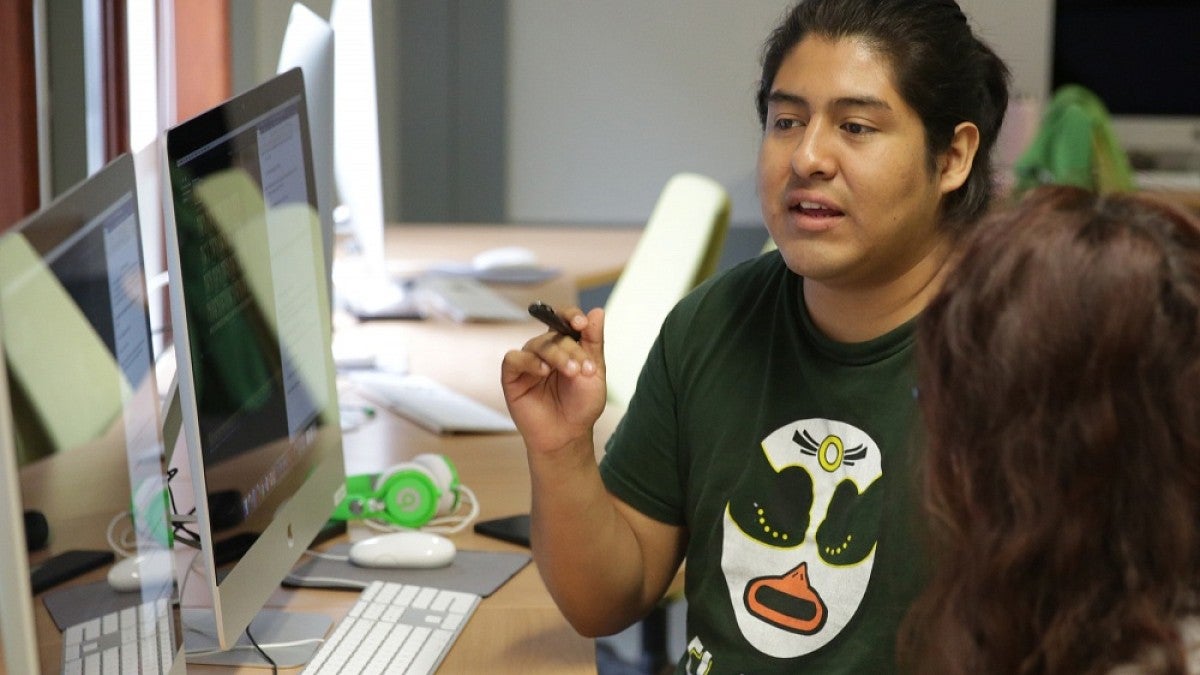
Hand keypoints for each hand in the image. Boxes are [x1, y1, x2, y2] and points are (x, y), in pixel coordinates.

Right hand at [501, 306, 606, 453]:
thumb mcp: (595, 373)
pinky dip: (529, 362)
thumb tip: (597, 311)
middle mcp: (545, 350)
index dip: (571, 316)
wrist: (568, 435)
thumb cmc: (582, 406)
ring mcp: (528, 362)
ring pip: (537, 344)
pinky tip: (544, 372)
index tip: (581, 324)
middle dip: (572, 350)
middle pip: (554, 335)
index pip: (564, 320)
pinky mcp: (512, 376)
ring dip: (556, 355)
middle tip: (583, 370)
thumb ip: (594, 342)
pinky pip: (514, 358)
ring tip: (570, 372)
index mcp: (566, 346)